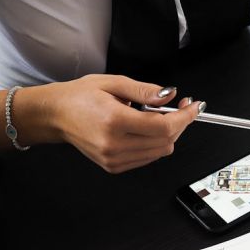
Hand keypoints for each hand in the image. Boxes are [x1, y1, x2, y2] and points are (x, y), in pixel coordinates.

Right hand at [21, 74, 202, 173]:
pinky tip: (145, 129)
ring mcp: (114, 159)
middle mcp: (114, 144)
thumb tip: (170, 95)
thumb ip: (145, 91)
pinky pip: (148, 158)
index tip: (194, 106)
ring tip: (157, 116)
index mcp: (114, 121)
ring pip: (160, 152)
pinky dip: (155, 144)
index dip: (185, 117)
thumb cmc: (80, 97)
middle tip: (181, 107)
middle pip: (166, 141)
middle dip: (180, 123)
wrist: (55, 115)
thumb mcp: (113, 83)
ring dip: (168, 134)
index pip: (163, 127)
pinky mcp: (113, 166)